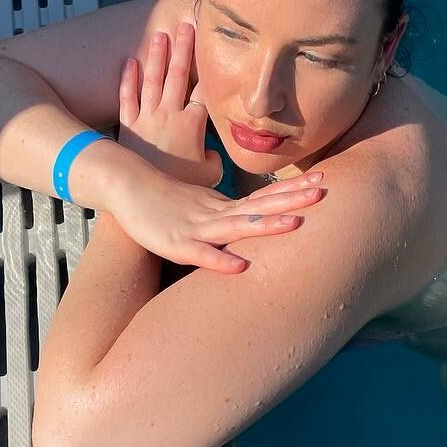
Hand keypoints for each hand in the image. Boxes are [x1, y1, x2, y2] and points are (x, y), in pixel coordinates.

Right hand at [104, 161, 327, 272]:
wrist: (123, 184)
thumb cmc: (163, 199)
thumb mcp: (200, 203)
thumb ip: (225, 210)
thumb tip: (249, 215)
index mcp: (223, 204)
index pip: (264, 195)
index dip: (293, 189)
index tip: (323, 179)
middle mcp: (216, 212)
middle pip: (260, 205)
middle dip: (292, 199)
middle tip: (323, 191)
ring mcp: (197, 227)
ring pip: (237, 226)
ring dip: (267, 226)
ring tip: (296, 224)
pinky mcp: (175, 243)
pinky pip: (201, 254)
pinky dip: (220, 260)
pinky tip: (240, 267)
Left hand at [117, 21, 220, 188]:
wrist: (144, 197)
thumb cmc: (179, 188)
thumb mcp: (209, 176)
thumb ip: (215, 159)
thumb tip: (211, 152)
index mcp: (192, 124)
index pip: (204, 89)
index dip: (210, 68)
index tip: (214, 49)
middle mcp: (169, 115)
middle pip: (179, 75)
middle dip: (184, 48)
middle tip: (186, 25)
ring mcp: (146, 119)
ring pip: (152, 80)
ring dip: (157, 56)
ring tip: (160, 34)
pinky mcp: (128, 127)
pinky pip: (127, 98)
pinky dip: (128, 79)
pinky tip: (129, 62)